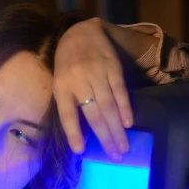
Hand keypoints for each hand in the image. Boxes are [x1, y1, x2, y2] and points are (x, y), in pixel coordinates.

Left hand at [54, 18, 132, 159]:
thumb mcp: (60, 82)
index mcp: (61, 87)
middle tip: (114, 156)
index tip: (80, 151)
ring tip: (123, 146)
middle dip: (105, 137)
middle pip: (93, 114)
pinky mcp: (112, 68)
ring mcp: (97, 74)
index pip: (67, 114)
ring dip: (117, 129)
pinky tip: (128, 124)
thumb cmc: (67, 64)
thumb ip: (68, 104)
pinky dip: (125, 109)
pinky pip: (120, 91)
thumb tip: (80, 135)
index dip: (73, 133)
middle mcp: (79, 81)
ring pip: (109, 106)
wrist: (81, 32)